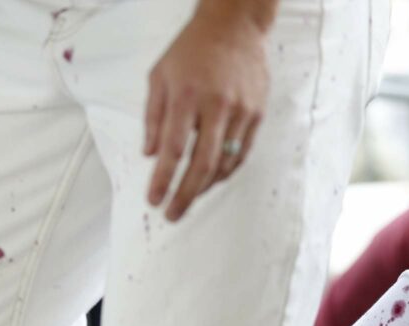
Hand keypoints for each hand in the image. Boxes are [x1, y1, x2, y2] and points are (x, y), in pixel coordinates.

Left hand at [144, 11, 269, 221]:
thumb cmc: (192, 50)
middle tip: (173, 215)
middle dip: (185, 195)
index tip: (154, 200)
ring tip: (189, 198)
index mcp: (188, 96)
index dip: (163, 179)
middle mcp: (217, 106)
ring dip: (205, 187)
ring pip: (224, 164)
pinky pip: (241, 155)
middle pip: (202, 164)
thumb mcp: (160, 76)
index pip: (174, 149)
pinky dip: (225, 173)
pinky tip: (211, 181)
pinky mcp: (257, 115)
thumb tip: (151, 156)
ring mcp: (241, 112)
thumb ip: (154, 117)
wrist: (234, 27)